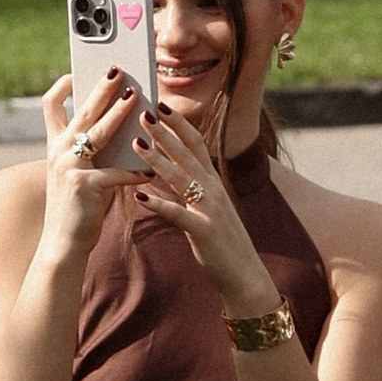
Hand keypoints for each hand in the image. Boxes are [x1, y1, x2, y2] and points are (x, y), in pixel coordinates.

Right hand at [34, 69, 142, 255]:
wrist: (63, 243)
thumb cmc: (77, 206)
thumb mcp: (78, 171)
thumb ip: (92, 150)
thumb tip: (121, 124)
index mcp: (55, 145)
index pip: (51, 105)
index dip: (62, 85)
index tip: (78, 71)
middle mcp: (58, 151)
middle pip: (81, 111)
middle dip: (101, 88)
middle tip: (119, 70)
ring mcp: (68, 167)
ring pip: (97, 133)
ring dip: (118, 114)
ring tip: (137, 99)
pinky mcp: (83, 186)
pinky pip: (115, 173)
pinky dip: (134, 172)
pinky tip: (150, 171)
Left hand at [130, 104, 284, 316]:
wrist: (245, 275)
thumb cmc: (221, 242)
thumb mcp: (208, 208)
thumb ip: (193, 189)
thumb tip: (171, 170)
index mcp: (214, 182)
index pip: (197, 144)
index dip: (179, 124)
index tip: (161, 105)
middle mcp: (214, 190)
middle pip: (188, 153)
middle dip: (165, 131)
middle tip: (143, 111)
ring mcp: (211, 209)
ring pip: (182, 177)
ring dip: (158, 159)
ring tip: (136, 144)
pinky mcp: (204, 231)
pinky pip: (178, 214)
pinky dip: (159, 204)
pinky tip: (139, 197)